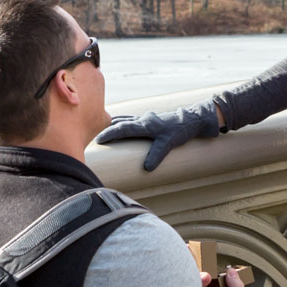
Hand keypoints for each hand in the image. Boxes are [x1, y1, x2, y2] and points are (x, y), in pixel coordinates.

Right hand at [94, 99, 220, 170]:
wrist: (191, 120)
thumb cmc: (180, 131)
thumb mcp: (168, 144)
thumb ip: (157, 155)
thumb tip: (146, 168)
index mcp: (145, 125)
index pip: (122, 128)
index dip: (110, 134)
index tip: (99, 140)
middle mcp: (143, 120)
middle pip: (120, 123)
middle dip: (107, 130)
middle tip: (95, 138)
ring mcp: (146, 118)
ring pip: (125, 119)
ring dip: (114, 124)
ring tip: (102, 130)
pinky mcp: (149, 119)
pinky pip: (131, 119)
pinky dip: (122, 122)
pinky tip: (120, 125)